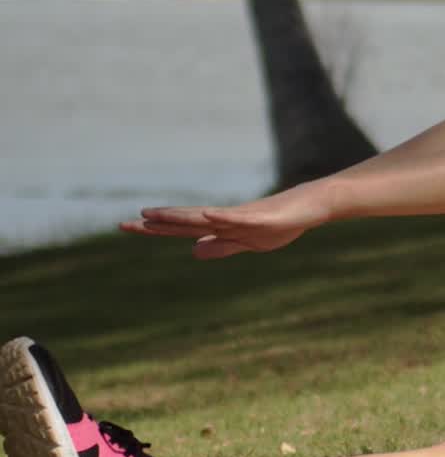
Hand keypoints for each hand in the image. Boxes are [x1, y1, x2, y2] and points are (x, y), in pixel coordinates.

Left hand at [120, 182, 331, 258]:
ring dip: (179, 217)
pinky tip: (204, 216)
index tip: (126, 226)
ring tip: (153, 216)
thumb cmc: (281, 222)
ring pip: (204, 217)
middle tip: (123, 225)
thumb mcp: (247, 241)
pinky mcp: (260, 215)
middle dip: (156, 224)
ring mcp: (241, 215)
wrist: (310, 206)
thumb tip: (193, 251)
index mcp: (220, 226)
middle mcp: (224, 218)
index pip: (181, 228)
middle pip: (185, 222)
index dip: (156, 228)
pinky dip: (219, 217)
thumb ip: (222, 245)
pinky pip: (236, 217)